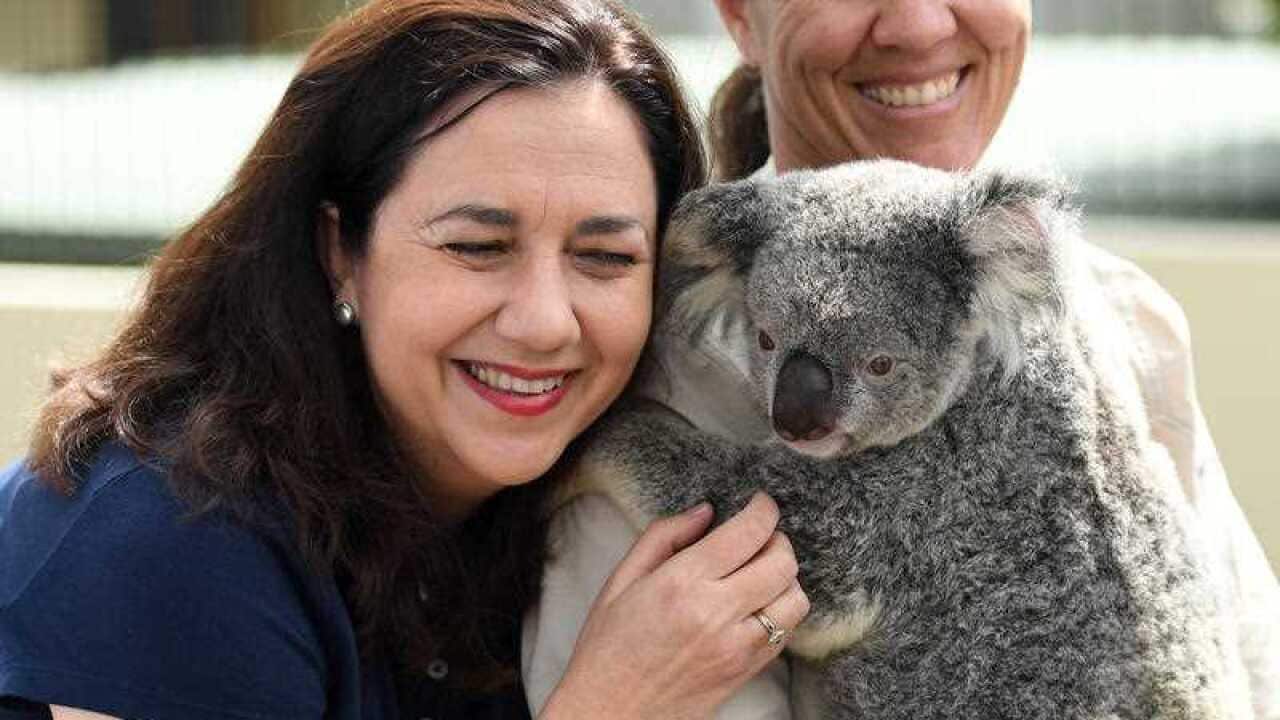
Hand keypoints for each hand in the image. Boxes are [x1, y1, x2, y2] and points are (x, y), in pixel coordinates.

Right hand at [540, 492, 810, 719]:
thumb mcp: (620, 581)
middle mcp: (716, 614)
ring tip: (761, 572)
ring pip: (794, 599)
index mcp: (682, 584)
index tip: (761, 503)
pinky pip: (786, 633)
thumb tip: (705, 512)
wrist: (610, 712)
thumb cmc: (607, 647)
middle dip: (778, 539)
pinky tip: (756, 605)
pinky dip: (781, 611)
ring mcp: (737, 647)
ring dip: (785, 578)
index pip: (747, 534)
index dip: (763, 510)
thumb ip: (663, 537)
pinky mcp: (747, 672)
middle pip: (782, 563)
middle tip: (761, 536)